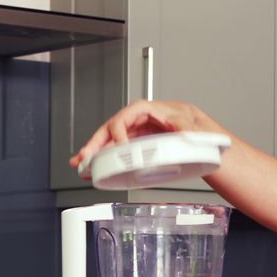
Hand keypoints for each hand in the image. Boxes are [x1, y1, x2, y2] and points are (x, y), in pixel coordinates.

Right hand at [68, 100, 212, 174]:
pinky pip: (115, 148)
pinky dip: (104, 157)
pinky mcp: (134, 141)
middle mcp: (134, 119)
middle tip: (86, 156)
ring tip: (82, 164)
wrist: (193, 126)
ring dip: (94, 152)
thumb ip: (185, 126)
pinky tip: (94, 165)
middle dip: (95, 144)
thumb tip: (185, 133)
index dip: (118, 134)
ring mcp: (132, 131)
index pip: (122, 120)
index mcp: (143, 110)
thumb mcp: (187, 121)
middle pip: (109, 130)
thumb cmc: (186, 119)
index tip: (118, 149)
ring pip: (109, 140)